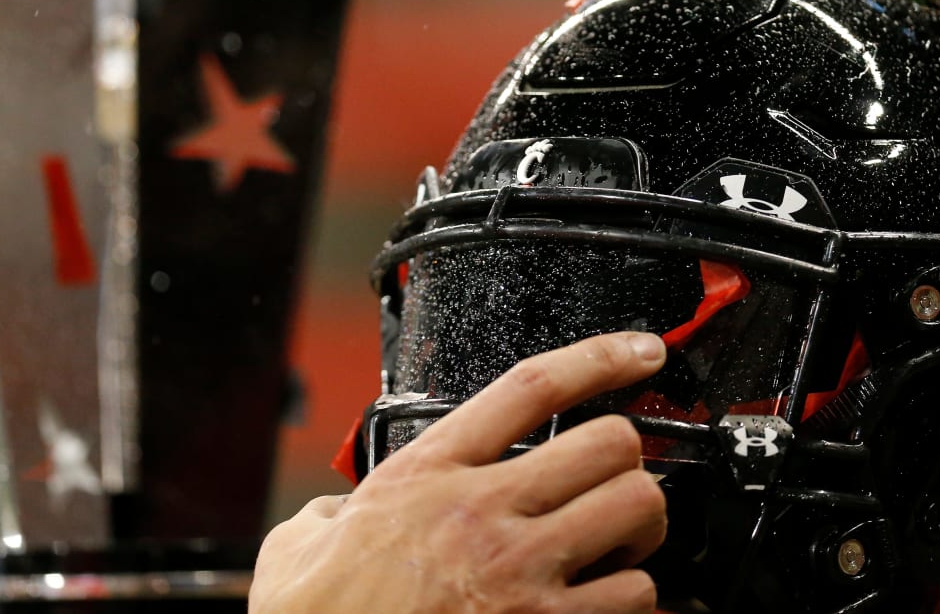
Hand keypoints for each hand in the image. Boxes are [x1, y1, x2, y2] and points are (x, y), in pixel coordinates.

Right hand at [249, 331, 667, 612]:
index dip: (599, 356)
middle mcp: (482, 513)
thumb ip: (329, 513)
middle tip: (609, 477)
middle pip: (608, 442)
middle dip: (623, 457)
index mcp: (428, 474)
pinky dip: (632, 595)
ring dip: (636, 526)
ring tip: (611, 542)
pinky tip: (605, 598)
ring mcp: (522, 575)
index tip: (638, 351)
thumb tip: (334, 517)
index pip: (532, 386)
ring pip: (637, 511)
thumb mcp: (300, 544)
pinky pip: (637, 595)